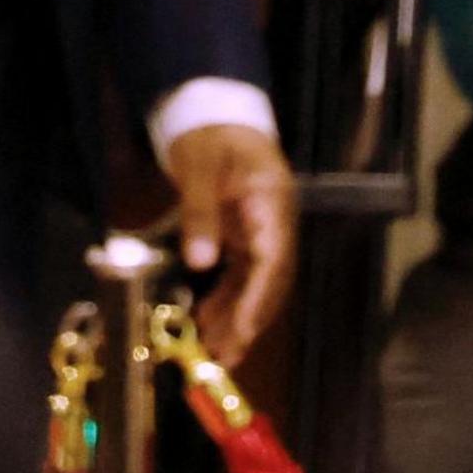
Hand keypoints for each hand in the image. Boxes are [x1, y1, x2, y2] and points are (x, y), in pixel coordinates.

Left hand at [165, 123, 295, 362]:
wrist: (215, 115)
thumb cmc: (210, 136)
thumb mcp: (199, 167)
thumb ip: (200, 212)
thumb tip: (200, 262)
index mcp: (270, 203)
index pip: (273, 259)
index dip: (260, 298)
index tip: (245, 328)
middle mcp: (274, 223)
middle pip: (269, 280)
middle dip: (249, 321)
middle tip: (226, 357)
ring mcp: (262, 231)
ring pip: (256, 283)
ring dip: (237, 317)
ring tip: (215, 352)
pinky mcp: (246, 236)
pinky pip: (241, 275)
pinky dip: (227, 299)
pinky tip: (207, 320)